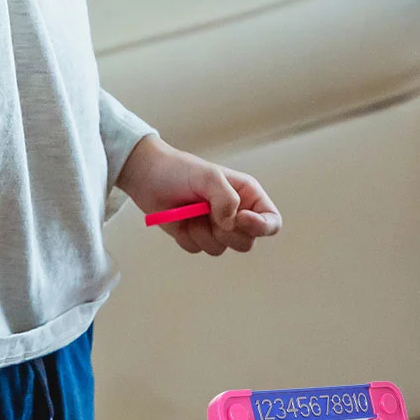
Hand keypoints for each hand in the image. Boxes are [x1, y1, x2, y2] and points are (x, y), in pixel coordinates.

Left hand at [118, 136, 280, 255]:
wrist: (148, 176)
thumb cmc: (180, 170)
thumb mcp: (207, 176)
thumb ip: (225, 197)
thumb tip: (229, 223)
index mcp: (247, 196)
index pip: (271, 222)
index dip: (261, 227)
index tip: (240, 219)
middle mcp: (235, 214)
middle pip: (246, 243)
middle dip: (225, 233)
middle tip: (208, 213)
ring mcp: (215, 228)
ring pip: (219, 249)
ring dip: (201, 233)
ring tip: (190, 212)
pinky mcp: (196, 237)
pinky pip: (197, 249)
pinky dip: (186, 237)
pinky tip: (180, 220)